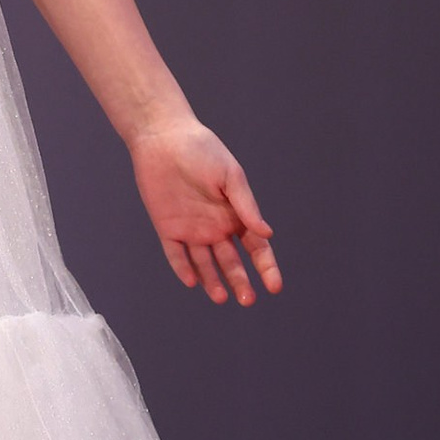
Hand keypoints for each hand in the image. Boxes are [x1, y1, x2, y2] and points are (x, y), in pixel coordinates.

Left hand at [130, 115, 281, 305]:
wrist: (164, 139)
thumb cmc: (202, 151)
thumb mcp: (230, 176)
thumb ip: (246, 206)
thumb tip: (267, 233)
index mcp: (236, 215)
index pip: (256, 248)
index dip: (266, 267)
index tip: (274, 286)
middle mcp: (216, 227)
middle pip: (232, 262)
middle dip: (241, 281)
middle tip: (247, 300)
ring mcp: (192, 230)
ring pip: (205, 264)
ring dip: (214, 281)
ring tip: (222, 298)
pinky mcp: (168, 229)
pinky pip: (176, 255)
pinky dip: (183, 268)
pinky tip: (193, 282)